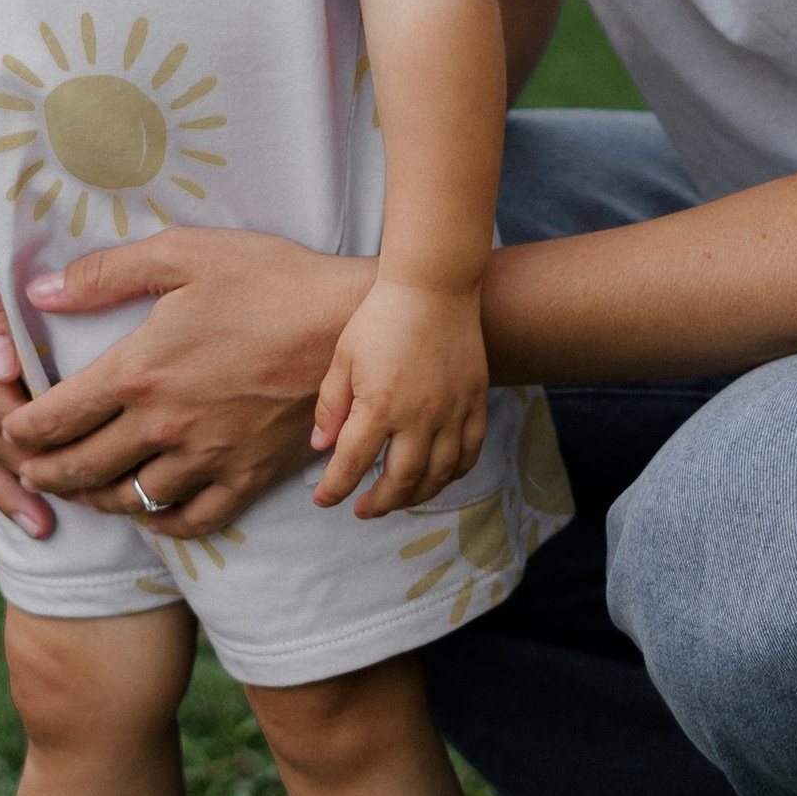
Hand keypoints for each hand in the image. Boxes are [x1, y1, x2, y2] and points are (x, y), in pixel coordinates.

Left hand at [14, 230, 373, 540]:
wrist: (351, 324)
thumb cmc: (269, 279)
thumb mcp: (183, 253)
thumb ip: (105, 274)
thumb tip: (40, 291)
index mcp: (139, 371)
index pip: (56, 419)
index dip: (21, 432)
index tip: (8, 432)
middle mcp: (164, 427)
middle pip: (82, 469)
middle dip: (44, 474)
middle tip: (27, 471)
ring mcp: (207, 458)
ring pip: (131, 501)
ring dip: (94, 501)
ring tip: (77, 493)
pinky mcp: (248, 477)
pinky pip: (193, 520)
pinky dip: (162, 525)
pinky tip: (150, 517)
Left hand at [310, 277, 489, 516]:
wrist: (434, 285)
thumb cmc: (382, 317)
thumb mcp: (344, 357)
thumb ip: (332, 405)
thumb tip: (321, 446)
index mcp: (379, 406)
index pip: (352, 464)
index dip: (334, 488)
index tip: (324, 499)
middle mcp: (419, 416)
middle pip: (401, 481)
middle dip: (379, 503)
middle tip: (363, 509)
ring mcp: (452, 411)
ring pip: (438, 474)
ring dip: (416, 496)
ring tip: (397, 499)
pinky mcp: (475, 402)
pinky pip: (469, 452)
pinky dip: (454, 473)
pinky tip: (438, 477)